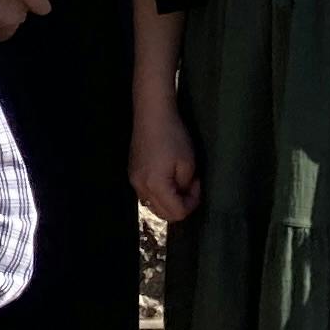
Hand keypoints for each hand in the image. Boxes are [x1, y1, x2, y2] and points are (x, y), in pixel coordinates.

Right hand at [132, 100, 201, 223]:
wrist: (152, 115)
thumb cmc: (173, 137)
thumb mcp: (188, 164)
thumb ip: (186, 186)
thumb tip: (183, 194)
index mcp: (155, 186)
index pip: (176, 213)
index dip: (192, 204)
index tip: (197, 185)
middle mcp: (140, 188)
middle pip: (163, 214)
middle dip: (180, 206)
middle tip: (190, 186)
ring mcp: (134, 181)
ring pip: (154, 205)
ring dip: (169, 201)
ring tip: (179, 182)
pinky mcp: (132, 173)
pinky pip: (147, 194)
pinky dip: (159, 193)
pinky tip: (167, 177)